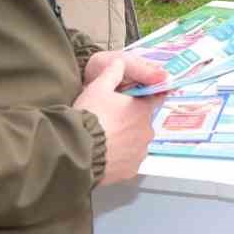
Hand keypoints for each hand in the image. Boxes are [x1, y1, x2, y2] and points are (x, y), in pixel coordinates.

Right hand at [72, 54, 167, 185]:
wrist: (77, 149)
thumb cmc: (89, 116)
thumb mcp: (98, 87)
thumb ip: (112, 73)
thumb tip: (119, 62)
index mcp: (143, 110)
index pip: (156, 98)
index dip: (147, 96)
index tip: (140, 97)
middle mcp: (147, 132)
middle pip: (143, 122)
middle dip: (131, 120)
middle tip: (110, 120)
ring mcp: (140, 153)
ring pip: (136, 143)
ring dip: (126, 140)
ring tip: (105, 139)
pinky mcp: (130, 171)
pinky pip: (128, 161)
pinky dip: (120, 158)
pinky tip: (105, 154)